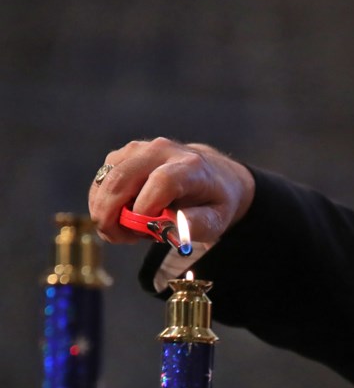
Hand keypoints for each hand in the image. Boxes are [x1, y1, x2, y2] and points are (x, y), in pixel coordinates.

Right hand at [88, 137, 254, 244]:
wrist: (213, 175)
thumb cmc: (214, 201)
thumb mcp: (217, 220)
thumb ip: (198, 224)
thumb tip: (171, 226)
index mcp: (191, 166)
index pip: (161, 182)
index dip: (146, 210)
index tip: (145, 232)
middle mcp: (162, 151)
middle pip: (122, 179)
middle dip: (111, 216)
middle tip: (122, 239)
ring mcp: (139, 149)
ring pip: (106, 180)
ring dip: (105, 211)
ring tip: (127, 229)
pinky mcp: (123, 154)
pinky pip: (102, 180)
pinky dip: (103, 203)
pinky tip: (121, 216)